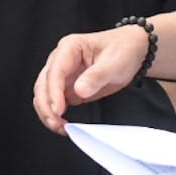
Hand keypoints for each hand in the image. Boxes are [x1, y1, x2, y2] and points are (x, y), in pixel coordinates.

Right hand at [32, 26, 149, 133]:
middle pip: (43, 84)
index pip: (55, 71)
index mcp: (70, 47)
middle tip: (56, 123)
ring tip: (59, 127)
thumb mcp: (114, 62)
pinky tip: (62, 124)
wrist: (132, 50)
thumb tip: (79, 90)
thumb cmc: (123, 50)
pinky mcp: (68, 87)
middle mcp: (61, 60)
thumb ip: (96, 76)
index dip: (54, 92)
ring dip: (47, 112)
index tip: (58, 109)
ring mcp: (63, 74)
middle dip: (46, 106)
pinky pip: (55, 102)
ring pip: (44, 94)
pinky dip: (55, 114)